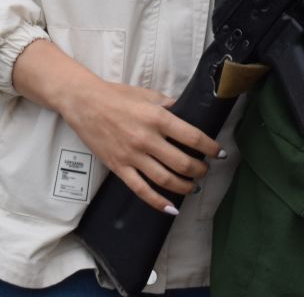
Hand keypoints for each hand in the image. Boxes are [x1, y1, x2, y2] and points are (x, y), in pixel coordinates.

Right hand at [59, 76, 219, 213]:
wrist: (84, 103)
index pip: (192, 137)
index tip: (219, 153)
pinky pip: (142, 190)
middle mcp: (147, 139)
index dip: (210, 148)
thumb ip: (169, 105)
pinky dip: (158, 202)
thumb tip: (187, 113)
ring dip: (184, 186)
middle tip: (204, 170)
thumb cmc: (116, 96)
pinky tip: (171, 208)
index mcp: (157, 118)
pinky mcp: (119, 168)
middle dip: (200, 170)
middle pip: (183, 163)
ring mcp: (133, 156)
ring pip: (166, 180)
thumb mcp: (147, 94)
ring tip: (192, 187)